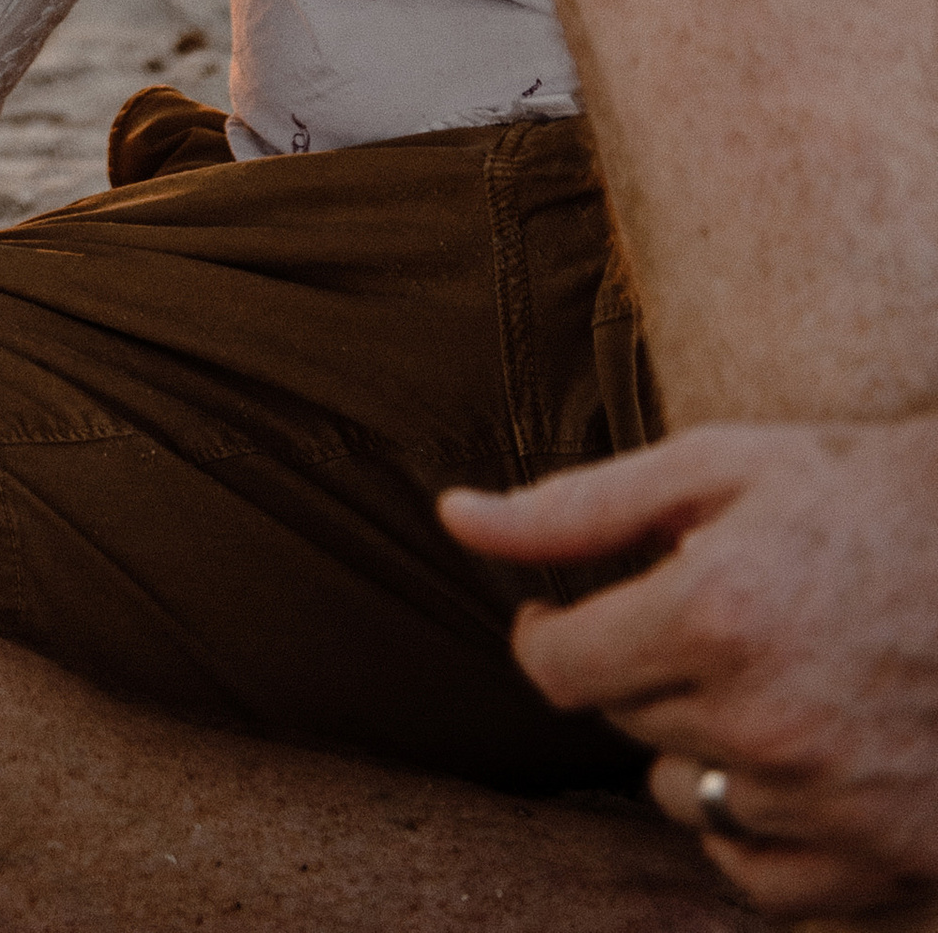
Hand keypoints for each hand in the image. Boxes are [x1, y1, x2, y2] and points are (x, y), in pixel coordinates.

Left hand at [442, 421, 937, 910]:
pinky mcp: (885, 860)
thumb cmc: (856, 495)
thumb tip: (455, 517)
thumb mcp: (716, 467)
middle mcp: (765, 723)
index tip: (562, 614)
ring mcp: (829, 803)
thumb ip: (576, 507)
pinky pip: (756, 871)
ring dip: (695, 747)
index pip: (560, 668)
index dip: (548, 635)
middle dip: (640, 669)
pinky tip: (784, 757)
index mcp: (715, 616)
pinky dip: (750, 825)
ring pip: (683, 798)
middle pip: (626, 724)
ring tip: (756, 678)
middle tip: (701, 619)